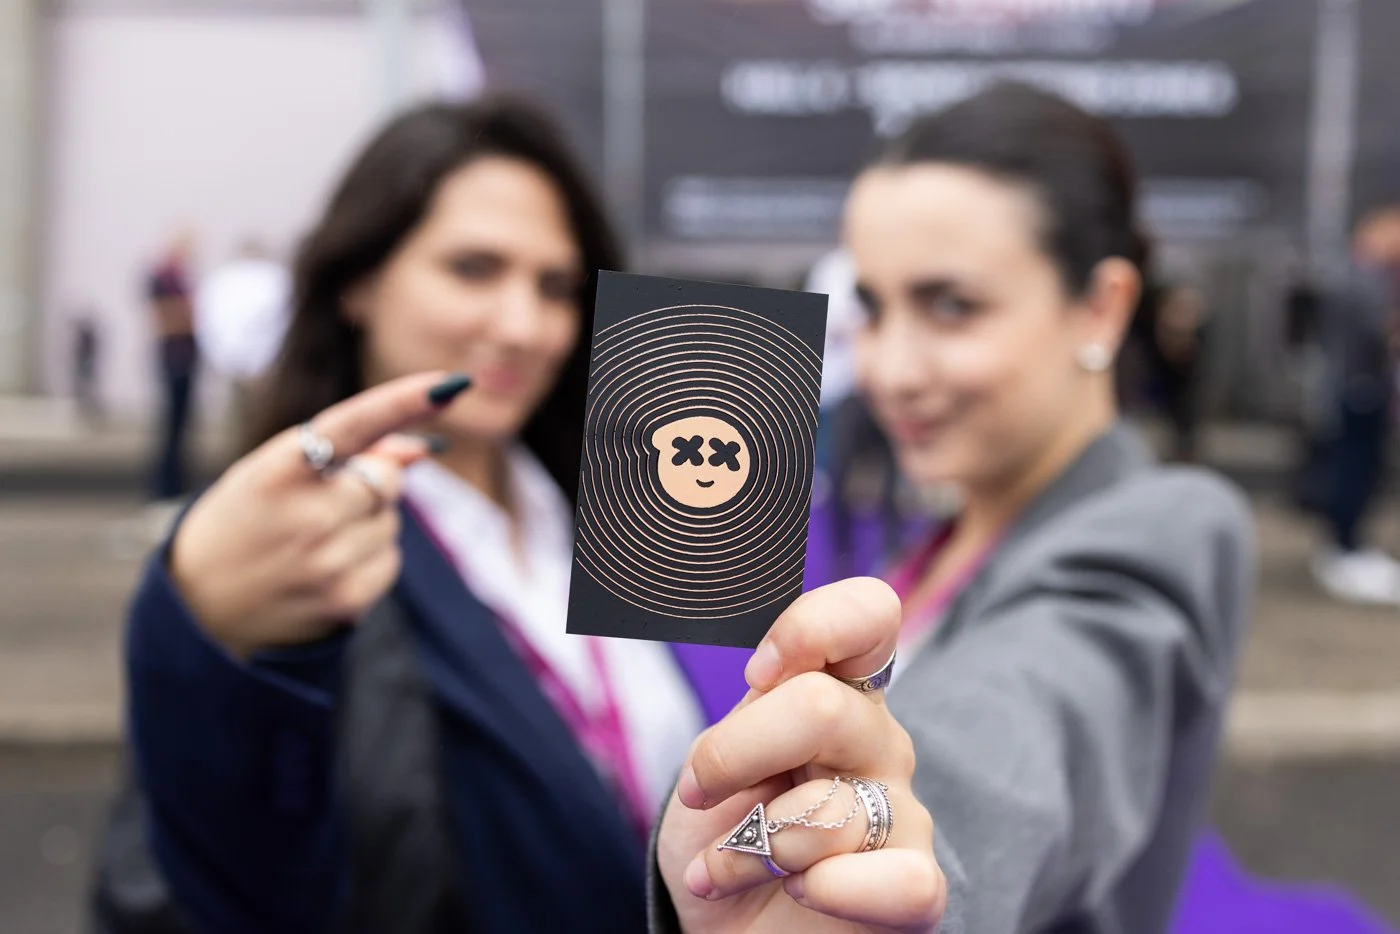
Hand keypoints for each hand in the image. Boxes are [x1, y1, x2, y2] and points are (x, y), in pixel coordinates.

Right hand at [168, 372, 470, 658]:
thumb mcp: (275, 473)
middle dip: (370, 481)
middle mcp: (305, 515)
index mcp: (278, 469)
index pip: (353, 425)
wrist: (200, 608)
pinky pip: (390, 560)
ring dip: (366, 523)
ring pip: (391, 520)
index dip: (403, 402)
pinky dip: (369, 560)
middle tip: (319, 502)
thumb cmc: (247, 521)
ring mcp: (327, 561)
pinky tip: (324, 570)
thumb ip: (346, 453)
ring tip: (310, 542)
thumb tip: (421, 449)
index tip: (447, 383)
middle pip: (387, 478)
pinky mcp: (345, 600)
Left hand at [657, 579, 945, 932]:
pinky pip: (904, 884)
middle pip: (821, 707)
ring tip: (730, 867)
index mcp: (834, 691)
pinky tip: (799, 893)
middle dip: (734, 754)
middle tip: (699, 793)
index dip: (811, 629)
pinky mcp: (916, 888)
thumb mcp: (715, 762)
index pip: (870, 615)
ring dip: (750, 848)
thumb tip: (765, 679)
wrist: (726, 926)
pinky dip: (831, 889)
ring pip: (827, 810)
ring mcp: (903, 813)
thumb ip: (750, 715)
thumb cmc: (725, 834)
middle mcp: (877, 740)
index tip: (756, 674)